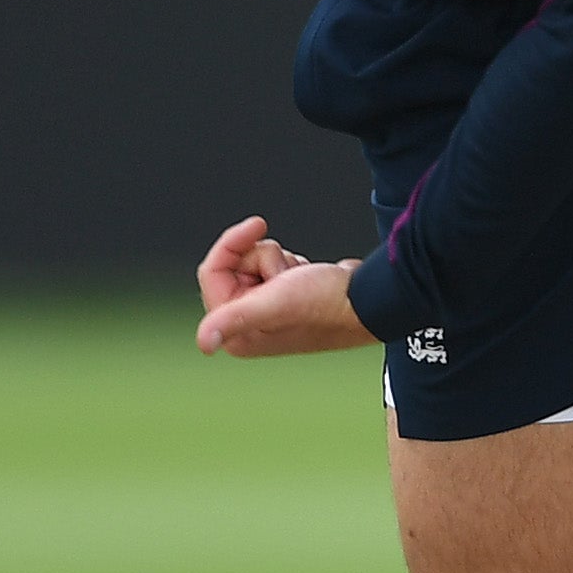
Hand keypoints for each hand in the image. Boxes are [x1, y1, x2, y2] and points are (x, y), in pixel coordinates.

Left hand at [192, 214, 377, 357]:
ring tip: (301, 279)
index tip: (257, 227)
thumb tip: (203, 345)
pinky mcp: (283, 300)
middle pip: (234, 265)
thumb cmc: (329, 305)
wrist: (370, 300)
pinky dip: (291, 265)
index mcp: (237, 333)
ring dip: (280, 261)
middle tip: (286, 275)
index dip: (232, 244)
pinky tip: (307, 278)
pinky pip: (274, 267)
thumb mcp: (275, 304)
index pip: (212, 271)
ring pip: (256, 262)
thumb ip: (235, 319)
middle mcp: (248, 327)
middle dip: (263, 258)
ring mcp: (266, 313)